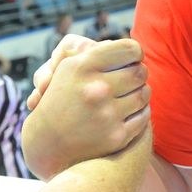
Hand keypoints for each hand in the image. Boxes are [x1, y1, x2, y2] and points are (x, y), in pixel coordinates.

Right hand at [21, 38, 150, 179]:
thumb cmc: (62, 97)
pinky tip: (130, 110)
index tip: (132, 58)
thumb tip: (136, 51)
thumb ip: (99, 52)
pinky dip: (140, 112)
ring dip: (141, 92)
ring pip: (144, 93)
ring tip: (131, 93)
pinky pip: (144, 116)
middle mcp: (95, 89)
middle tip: (132, 77)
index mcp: (83, 67)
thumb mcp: (69, 67)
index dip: (135, 52)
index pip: (130, 49)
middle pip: (140, 71)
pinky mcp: (116, 136)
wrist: (47, 142)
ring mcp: (107, 114)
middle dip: (138, 73)